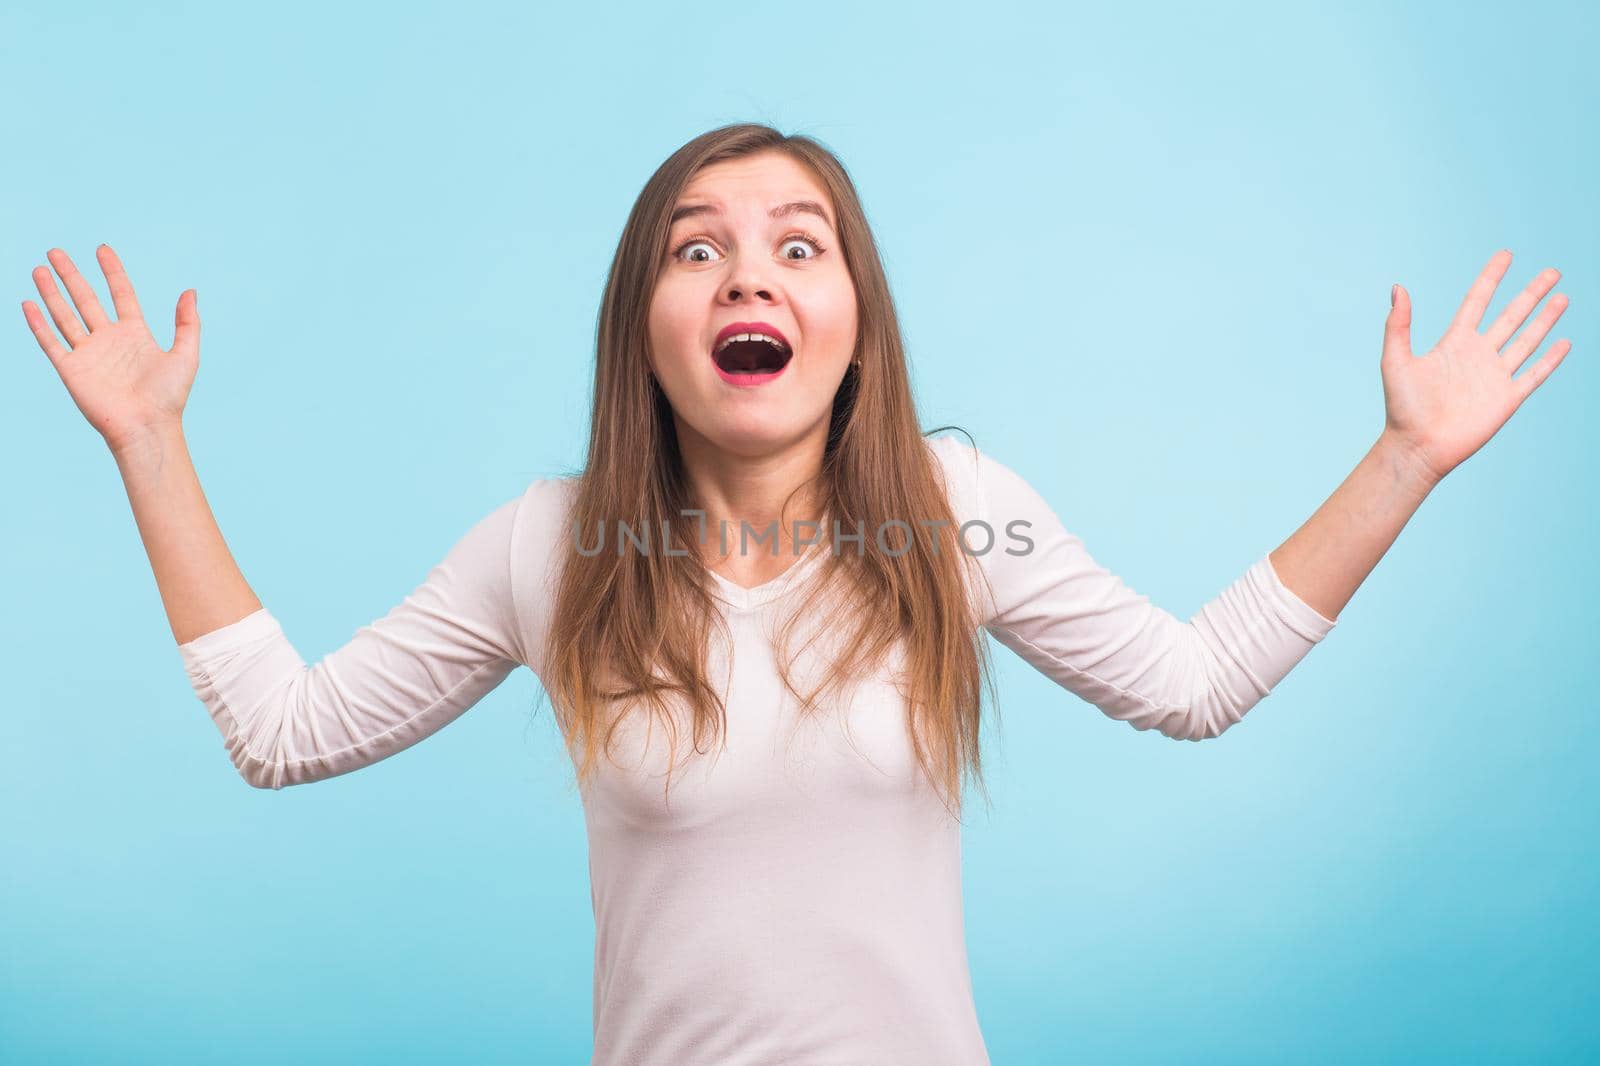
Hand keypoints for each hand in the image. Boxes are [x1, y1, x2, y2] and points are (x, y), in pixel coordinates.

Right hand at [20, 244, 199, 455]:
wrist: (147, 427)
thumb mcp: (186, 355)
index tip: (102, 249)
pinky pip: (51, 342)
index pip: (121, 294)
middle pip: (85, 299)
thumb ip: (188, 323)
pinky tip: (29, 303)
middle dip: (71, 275)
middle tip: (56, 251)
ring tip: (40, 269)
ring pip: (65, 315)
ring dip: (51, 293)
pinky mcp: (71, 369)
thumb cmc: (169, 397)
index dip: (112, 272)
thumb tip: (190, 290)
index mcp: (135, 335)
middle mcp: (109, 341)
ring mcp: (88, 354)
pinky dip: (39, 323)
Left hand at [1379, 249, 1570, 485]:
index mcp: (1453, 343)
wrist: (1417, 446)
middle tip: (1552, 271)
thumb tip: (1398, 287)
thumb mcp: (1395, 360)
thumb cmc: (1402, 407)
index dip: (1491, 278)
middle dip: (1531, 293)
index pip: (1477, 302)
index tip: (1506, 255)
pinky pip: (1534, 374)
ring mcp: (1494, 376)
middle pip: (1511, 316)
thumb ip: (1398, 325)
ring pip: (1527, 340)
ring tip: (1562, 297)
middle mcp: (1477, 355)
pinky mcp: (1507, 398)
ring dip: (1545, 319)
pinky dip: (1550, 359)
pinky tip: (1565, 342)